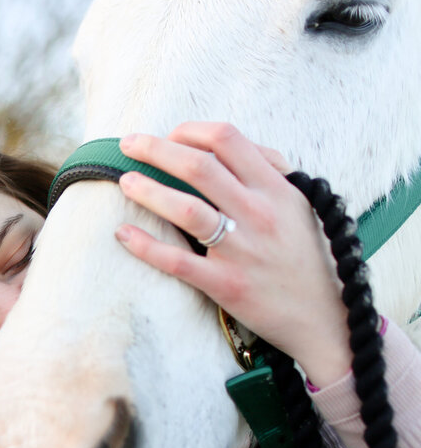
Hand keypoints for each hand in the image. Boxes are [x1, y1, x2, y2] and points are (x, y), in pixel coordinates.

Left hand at [113, 122, 352, 387]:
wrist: (323, 316)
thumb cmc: (305, 255)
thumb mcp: (300, 203)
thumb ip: (269, 169)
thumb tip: (229, 144)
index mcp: (275, 188)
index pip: (227, 140)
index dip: (190, 131)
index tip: (168, 135)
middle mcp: (259, 213)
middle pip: (199, 167)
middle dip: (156, 150)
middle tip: (127, 145)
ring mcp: (241, 250)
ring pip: (186, 210)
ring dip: (148, 191)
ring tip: (125, 181)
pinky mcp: (225, 284)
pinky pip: (177, 261)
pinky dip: (146, 246)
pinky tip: (122, 233)